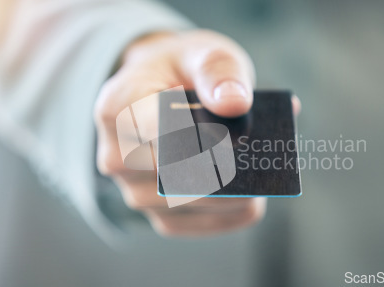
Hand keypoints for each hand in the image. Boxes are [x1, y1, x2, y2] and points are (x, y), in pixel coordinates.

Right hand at [94, 30, 299, 236]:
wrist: (161, 94)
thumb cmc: (181, 73)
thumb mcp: (201, 53)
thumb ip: (218, 71)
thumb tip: (237, 104)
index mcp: (118, 107)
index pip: (157, 130)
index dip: (201, 136)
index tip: (233, 135)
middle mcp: (118, 157)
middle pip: (179, 174)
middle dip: (228, 166)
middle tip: (265, 156)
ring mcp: (136, 192)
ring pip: (195, 203)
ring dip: (237, 191)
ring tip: (264, 170)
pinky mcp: (162, 215)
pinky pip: (205, 223)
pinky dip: (236, 209)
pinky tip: (255, 192)